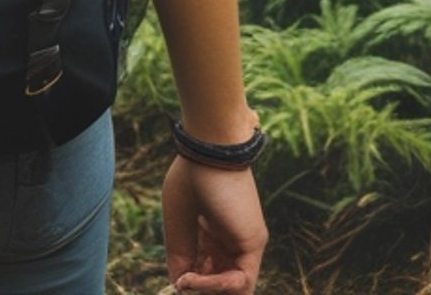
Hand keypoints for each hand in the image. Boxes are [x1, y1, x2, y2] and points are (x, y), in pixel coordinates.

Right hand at [163, 155, 266, 292]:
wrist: (208, 149)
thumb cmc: (190, 177)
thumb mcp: (178, 223)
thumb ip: (180, 255)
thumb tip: (180, 286)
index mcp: (212, 234)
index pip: (207, 271)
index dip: (191, 280)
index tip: (177, 280)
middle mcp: (230, 241)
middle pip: (222, 282)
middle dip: (201, 287)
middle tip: (182, 282)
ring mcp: (244, 243)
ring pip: (234, 288)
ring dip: (209, 288)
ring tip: (188, 279)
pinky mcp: (253, 243)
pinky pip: (242, 282)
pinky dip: (219, 285)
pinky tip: (195, 277)